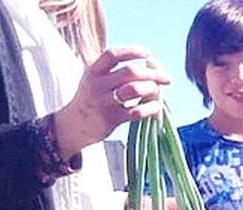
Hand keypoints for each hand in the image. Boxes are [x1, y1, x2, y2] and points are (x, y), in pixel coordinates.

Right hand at [54, 47, 170, 160]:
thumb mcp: (98, 80)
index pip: (113, 55)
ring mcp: (104, 102)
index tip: (148, 53)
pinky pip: (137, 112)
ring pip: (134, 89)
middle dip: (153, 74)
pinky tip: (156, 107)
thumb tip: (154, 62)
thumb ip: (120, 70)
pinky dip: (151, 108)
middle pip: (130, 72)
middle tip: (167, 79)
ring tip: (157, 92)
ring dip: (152, 89)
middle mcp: (98, 84)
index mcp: (94, 71)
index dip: (132, 51)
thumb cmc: (94, 98)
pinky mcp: (111, 119)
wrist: (75, 124)